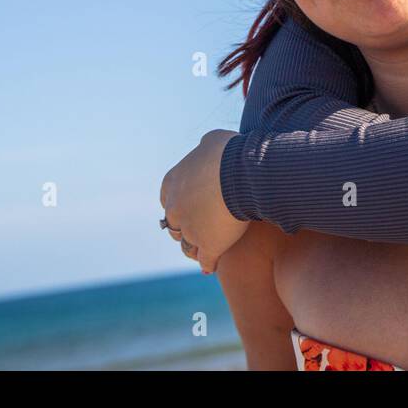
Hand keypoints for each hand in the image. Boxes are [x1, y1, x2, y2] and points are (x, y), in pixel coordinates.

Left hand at [160, 129, 250, 274]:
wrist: (240, 173)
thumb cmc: (228, 152)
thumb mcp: (212, 141)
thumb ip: (206, 148)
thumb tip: (208, 148)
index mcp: (172, 183)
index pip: (167, 199)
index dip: (179, 204)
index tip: (188, 207)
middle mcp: (175, 209)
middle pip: (173, 225)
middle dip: (183, 228)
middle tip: (196, 230)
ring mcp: (190, 229)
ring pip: (186, 245)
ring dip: (193, 248)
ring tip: (201, 251)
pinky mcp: (209, 245)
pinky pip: (206, 260)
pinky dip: (209, 263)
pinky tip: (212, 266)